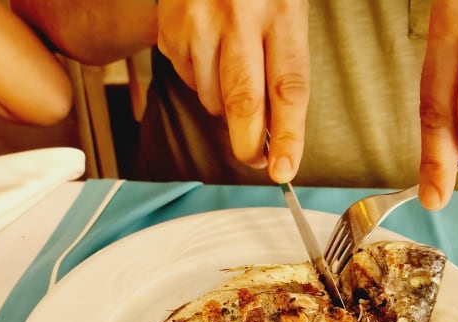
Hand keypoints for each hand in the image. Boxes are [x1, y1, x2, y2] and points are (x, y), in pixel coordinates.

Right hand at [156, 0, 309, 182]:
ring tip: (234, 73)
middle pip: (243, 103)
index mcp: (281, 9)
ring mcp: (198, 22)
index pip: (288, 89)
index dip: (287, 137)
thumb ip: (282, 65)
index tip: (284, 170)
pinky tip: (210, 54)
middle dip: (249, 145)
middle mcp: (238, 16)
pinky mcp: (170, 29)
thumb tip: (271, 130)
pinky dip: (202, 82)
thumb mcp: (286, 8)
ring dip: (225, 107)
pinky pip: (188, 81)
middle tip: (257, 160)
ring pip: (212, 99)